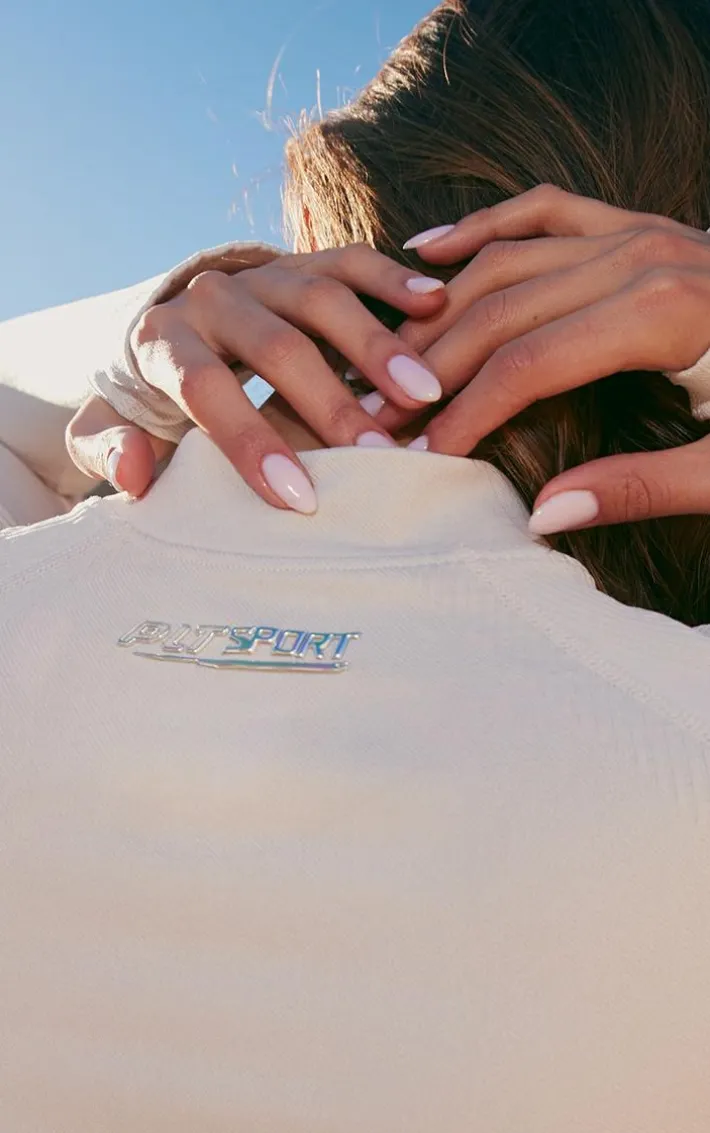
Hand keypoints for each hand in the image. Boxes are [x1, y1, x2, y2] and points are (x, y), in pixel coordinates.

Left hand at [67, 245, 445, 511]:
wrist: (170, 328)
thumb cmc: (150, 399)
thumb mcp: (112, 426)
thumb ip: (110, 448)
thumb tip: (134, 473)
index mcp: (162, 340)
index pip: (205, 388)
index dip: (250, 442)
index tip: (300, 497)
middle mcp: (213, 297)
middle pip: (276, 344)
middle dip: (330, 403)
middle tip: (379, 456)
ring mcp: (262, 275)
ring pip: (322, 298)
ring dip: (377, 346)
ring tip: (424, 393)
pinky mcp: (302, 263)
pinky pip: (350, 261)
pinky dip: (391, 279)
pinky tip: (436, 302)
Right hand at [374, 185, 709, 531]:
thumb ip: (642, 486)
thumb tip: (541, 513)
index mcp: (662, 312)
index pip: (527, 363)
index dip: (464, 413)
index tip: (420, 457)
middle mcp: (639, 255)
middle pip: (502, 308)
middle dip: (431, 366)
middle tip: (376, 414)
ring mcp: (638, 230)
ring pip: (508, 259)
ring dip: (439, 309)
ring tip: (385, 359)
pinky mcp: (638, 226)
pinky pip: (544, 210)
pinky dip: (485, 227)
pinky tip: (429, 251)